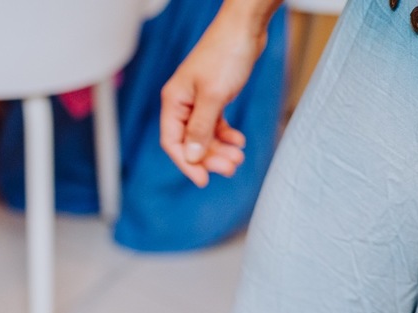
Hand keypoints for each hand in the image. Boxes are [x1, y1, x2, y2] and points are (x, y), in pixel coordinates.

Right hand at [159, 7, 268, 186]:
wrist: (245, 27)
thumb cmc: (225, 54)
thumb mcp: (213, 96)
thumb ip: (200, 129)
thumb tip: (191, 157)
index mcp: (174, 102)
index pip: (172, 142)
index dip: (186, 163)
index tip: (203, 180)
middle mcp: (182, 103)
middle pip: (190, 141)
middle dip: (209, 158)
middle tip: (230, 169)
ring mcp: (198, 100)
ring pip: (204, 135)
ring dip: (220, 149)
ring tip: (238, 158)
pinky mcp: (214, 96)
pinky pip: (215, 124)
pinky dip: (226, 134)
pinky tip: (239, 141)